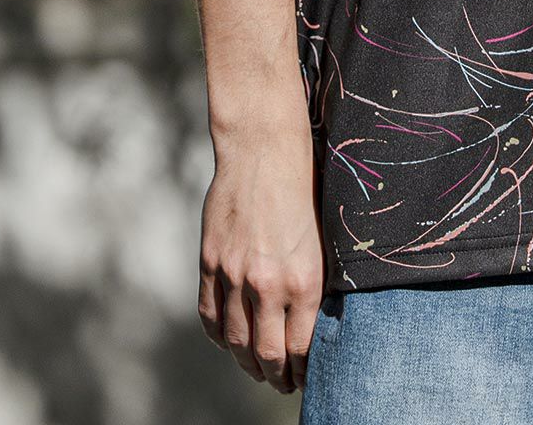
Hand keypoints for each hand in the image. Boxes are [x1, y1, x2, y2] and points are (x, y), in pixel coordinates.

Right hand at [197, 126, 327, 391]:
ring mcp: (234, 273)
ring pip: (235, 340)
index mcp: (304, 277)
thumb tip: (312, 320)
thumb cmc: (304, 185)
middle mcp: (268, 282)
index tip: (305, 378)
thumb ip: (312, 280)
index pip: (300, 346)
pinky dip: (218, 335)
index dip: (302, 370)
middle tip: (282, 384)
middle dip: (276, 377)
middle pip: (267, 353)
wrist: (263, 148)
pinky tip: (228, 341)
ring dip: (246, 362)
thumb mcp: (322, 237)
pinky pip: (210, 314)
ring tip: (256, 369)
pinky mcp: (211, 260)